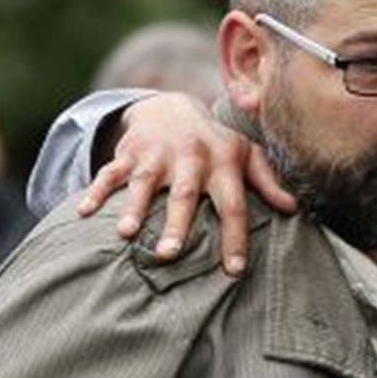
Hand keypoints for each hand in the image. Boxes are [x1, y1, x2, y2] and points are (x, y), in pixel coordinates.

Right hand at [77, 92, 294, 274]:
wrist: (172, 106)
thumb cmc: (214, 144)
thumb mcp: (243, 156)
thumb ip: (267, 182)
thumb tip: (294, 209)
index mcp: (222, 164)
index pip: (233, 204)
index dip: (235, 237)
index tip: (234, 271)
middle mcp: (190, 159)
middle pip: (185, 195)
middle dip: (177, 224)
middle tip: (170, 254)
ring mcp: (157, 155)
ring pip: (144, 183)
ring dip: (133, 208)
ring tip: (124, 234)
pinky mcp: (129, 153)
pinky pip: (110, 173)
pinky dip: (96, 191)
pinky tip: (82, 211)